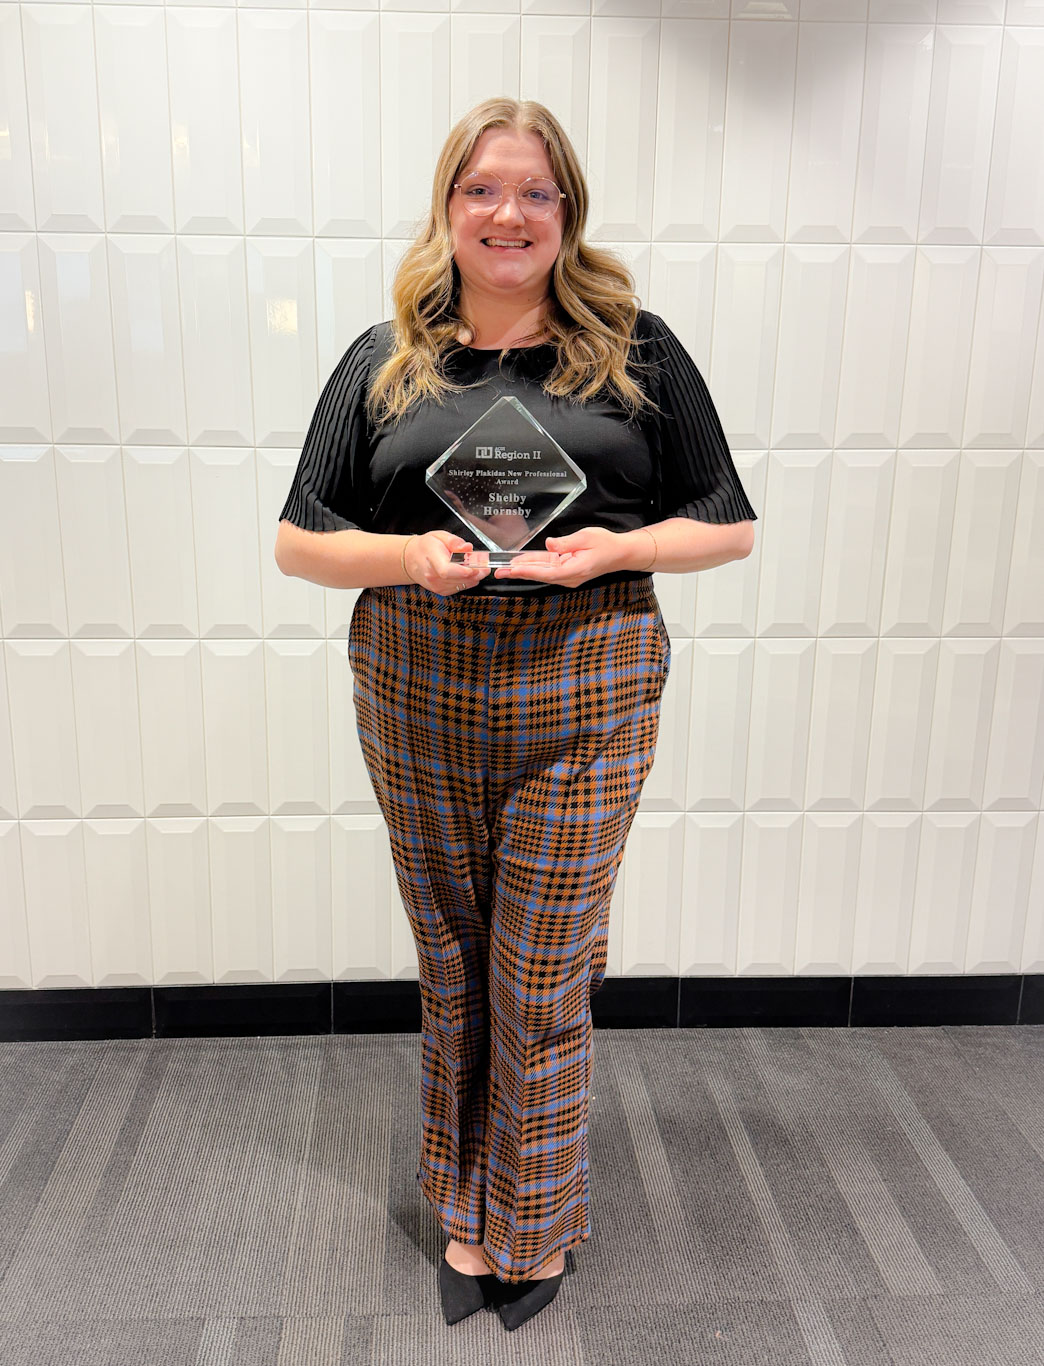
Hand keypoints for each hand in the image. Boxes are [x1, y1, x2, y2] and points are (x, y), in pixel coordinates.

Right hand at [405, 530, 490, 595]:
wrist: (411, 559)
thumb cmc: (426, 547)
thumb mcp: (439, 536)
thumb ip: (455, 542)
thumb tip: (467, 547)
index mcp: (432, 560)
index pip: (448, 571)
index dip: (465, 571)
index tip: (479, 566)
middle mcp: (433, 576)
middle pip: (459, 579)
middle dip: (476, 573)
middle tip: (485, 565)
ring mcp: (437, 586)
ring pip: (462, 585)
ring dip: (474, 577)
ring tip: (479, 567)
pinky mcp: (441, 591)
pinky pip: (460, 588)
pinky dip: (467, 581)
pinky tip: (469, 573)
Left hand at [492, 527, 624, 587]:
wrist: (620, 554)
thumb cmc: (606, 544)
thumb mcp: (587, 537)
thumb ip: (567, 542)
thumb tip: (549, 544)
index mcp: (575, 570)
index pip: (546, 572)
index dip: (527, 571)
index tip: (512, 569)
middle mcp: (569, 577)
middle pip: (540, 575)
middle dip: (518, 573)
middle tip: (498, 572)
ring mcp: (568, 576)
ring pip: (542, 572)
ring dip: (523, 570)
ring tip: (504, 569)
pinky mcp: (567, 571)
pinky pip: (548, 569)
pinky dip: (534, 566)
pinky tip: (520, 564)